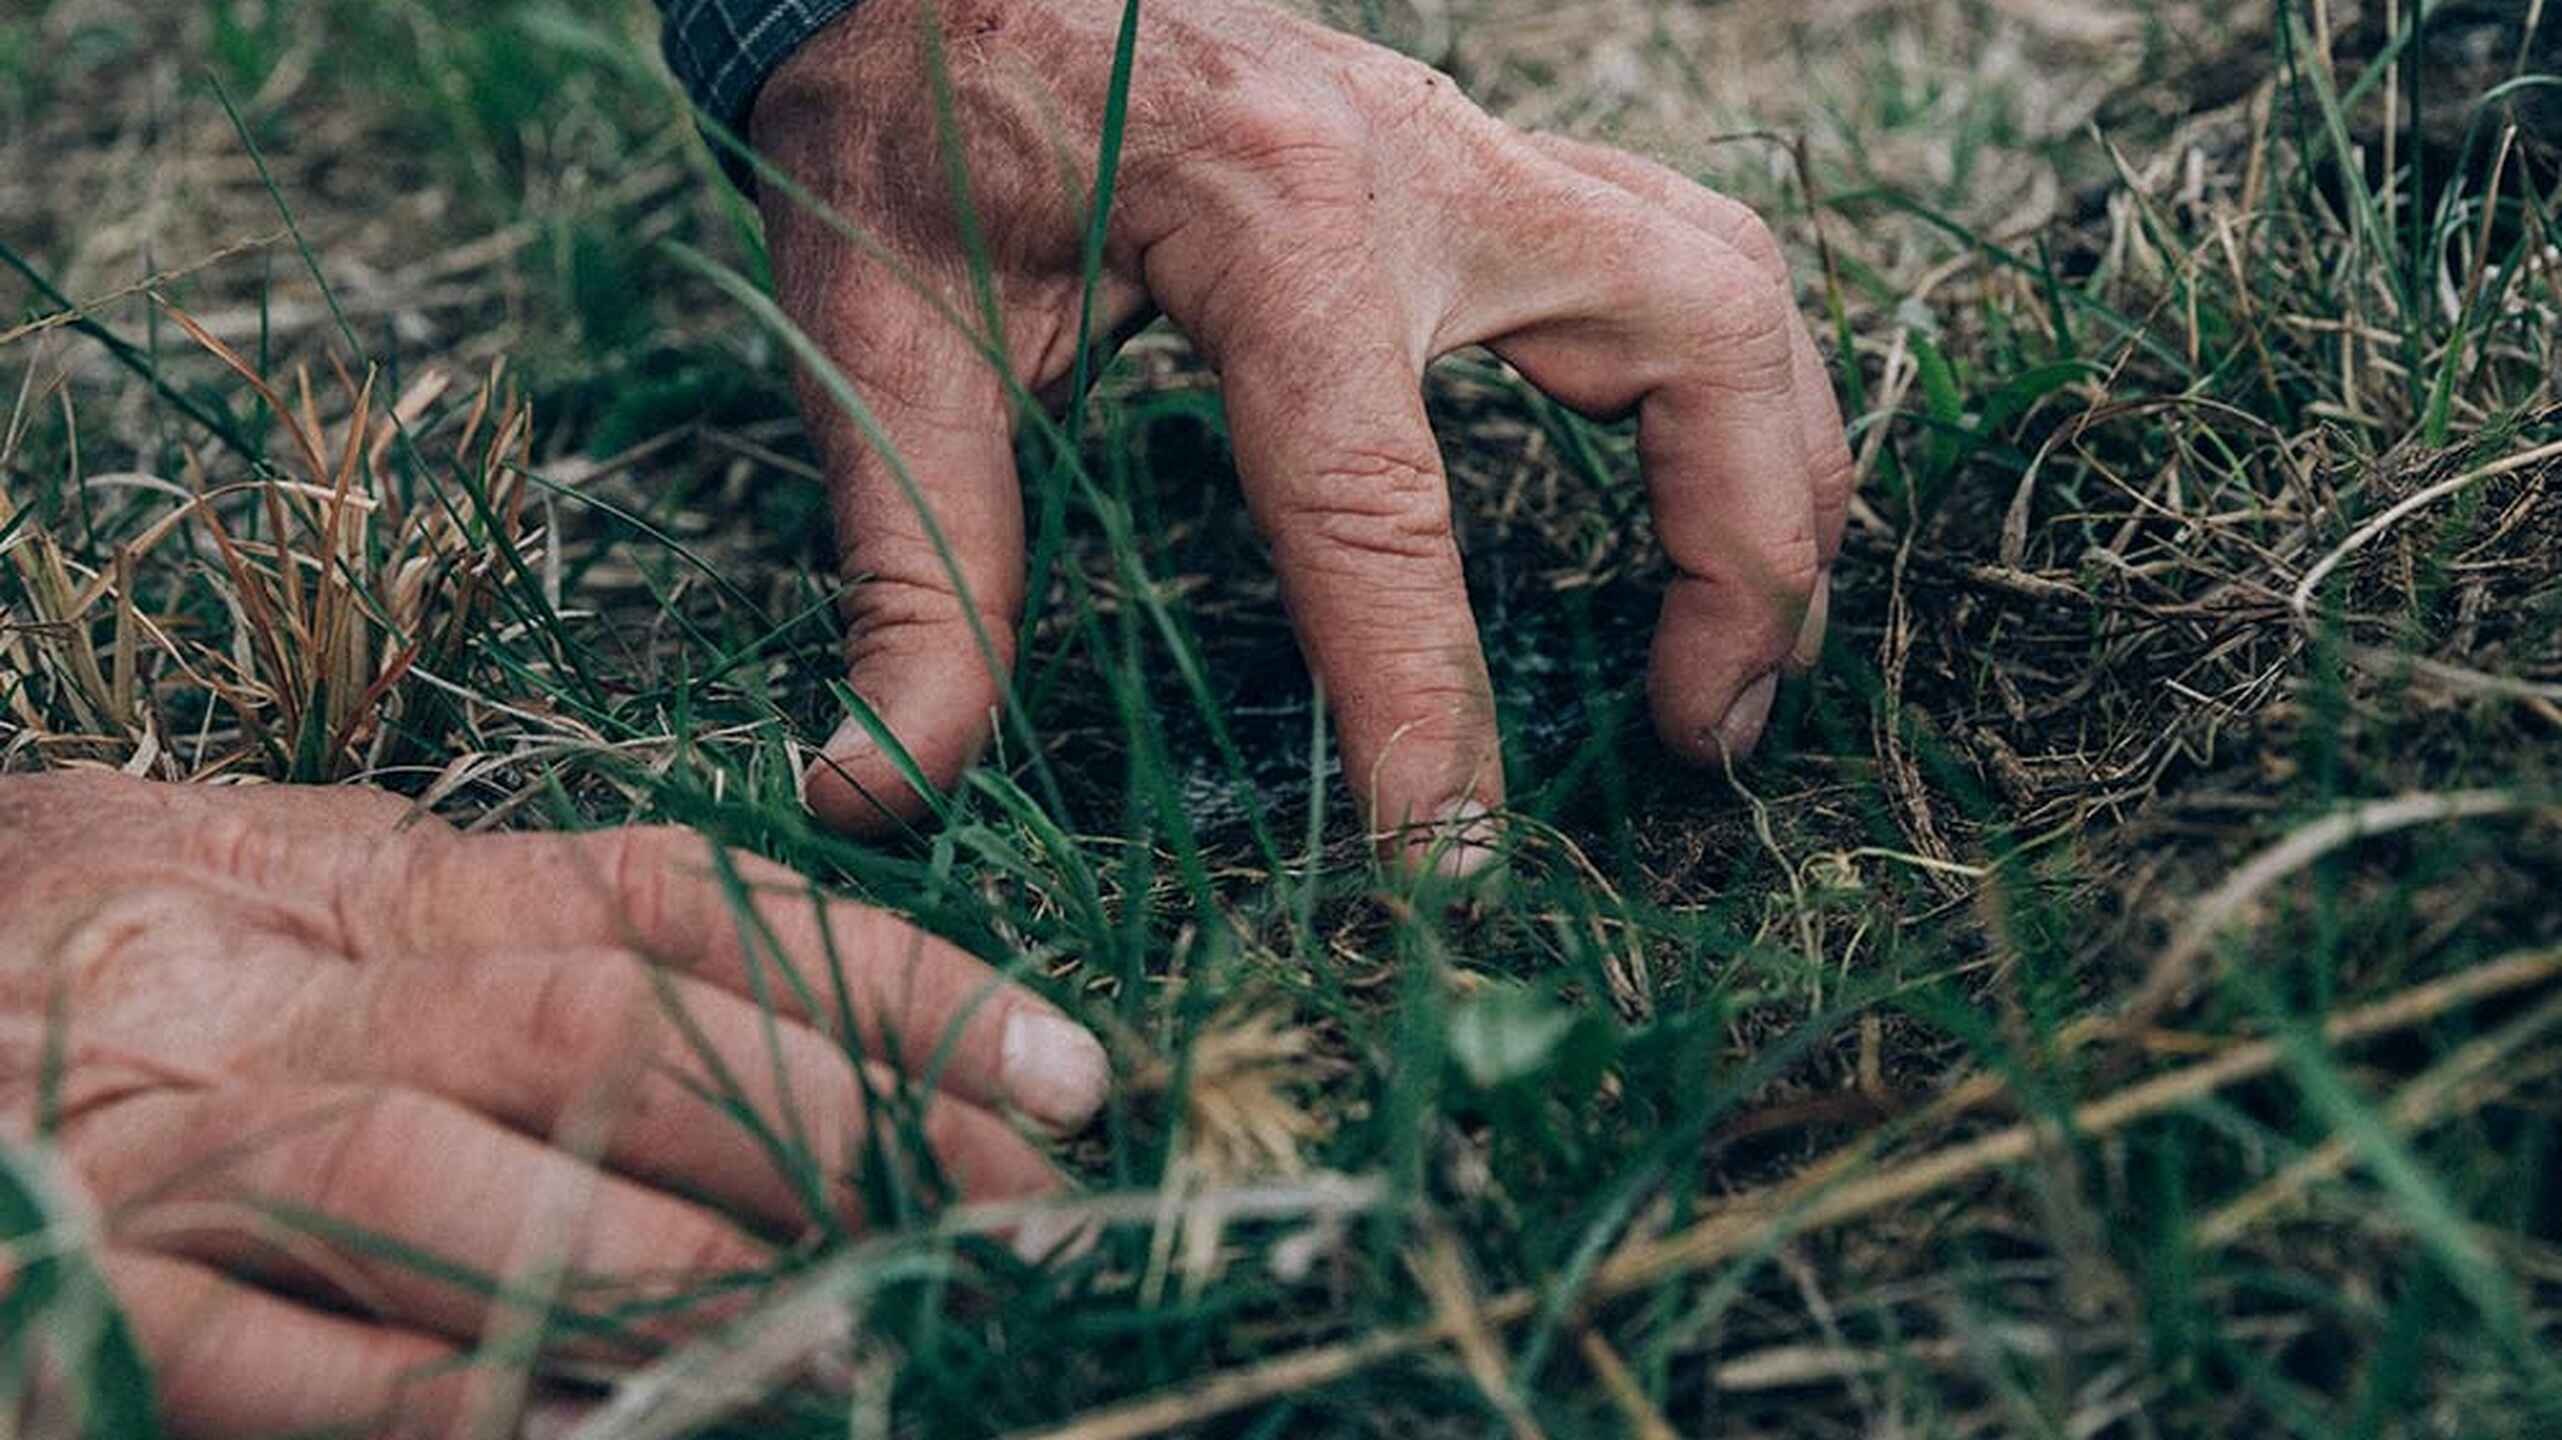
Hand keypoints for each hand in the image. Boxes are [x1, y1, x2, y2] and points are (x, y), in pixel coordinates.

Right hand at [0, 772, 1106, 1438]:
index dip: (884, 981)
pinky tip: (583, 1420)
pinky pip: (268, 1356)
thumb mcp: (306, 897)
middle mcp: (284, 993)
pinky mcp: (73, 1299)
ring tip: (864, 1312)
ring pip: (452, 1176)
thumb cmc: (100, 958)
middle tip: (1011, 1210)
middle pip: (603, 1028)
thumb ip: (508, 934)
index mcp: (370, 889)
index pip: (676, 901)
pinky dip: (432, 1389)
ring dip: (676, 1253)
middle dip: (832, 1124)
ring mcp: (172, 1150)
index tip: (1064, 1067)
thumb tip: (786, 985)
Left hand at [752, 0, 1854, 868]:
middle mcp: (1419, 158)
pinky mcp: (1470, 155)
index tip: (1445, 865)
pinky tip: (1694, 495)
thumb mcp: (879, 339)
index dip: (1425, 705)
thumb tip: (876, 787)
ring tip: (1743, 645)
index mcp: (1271, 216)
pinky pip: (1678, 258)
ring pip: (1731, 279)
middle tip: (1698, 737)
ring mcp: (1466, 141)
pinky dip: (1727, 391)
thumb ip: (914, 575)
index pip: (1386, 509)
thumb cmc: (901, 114)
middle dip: (1739, 559)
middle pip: (1699, 340)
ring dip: (1776, 466)